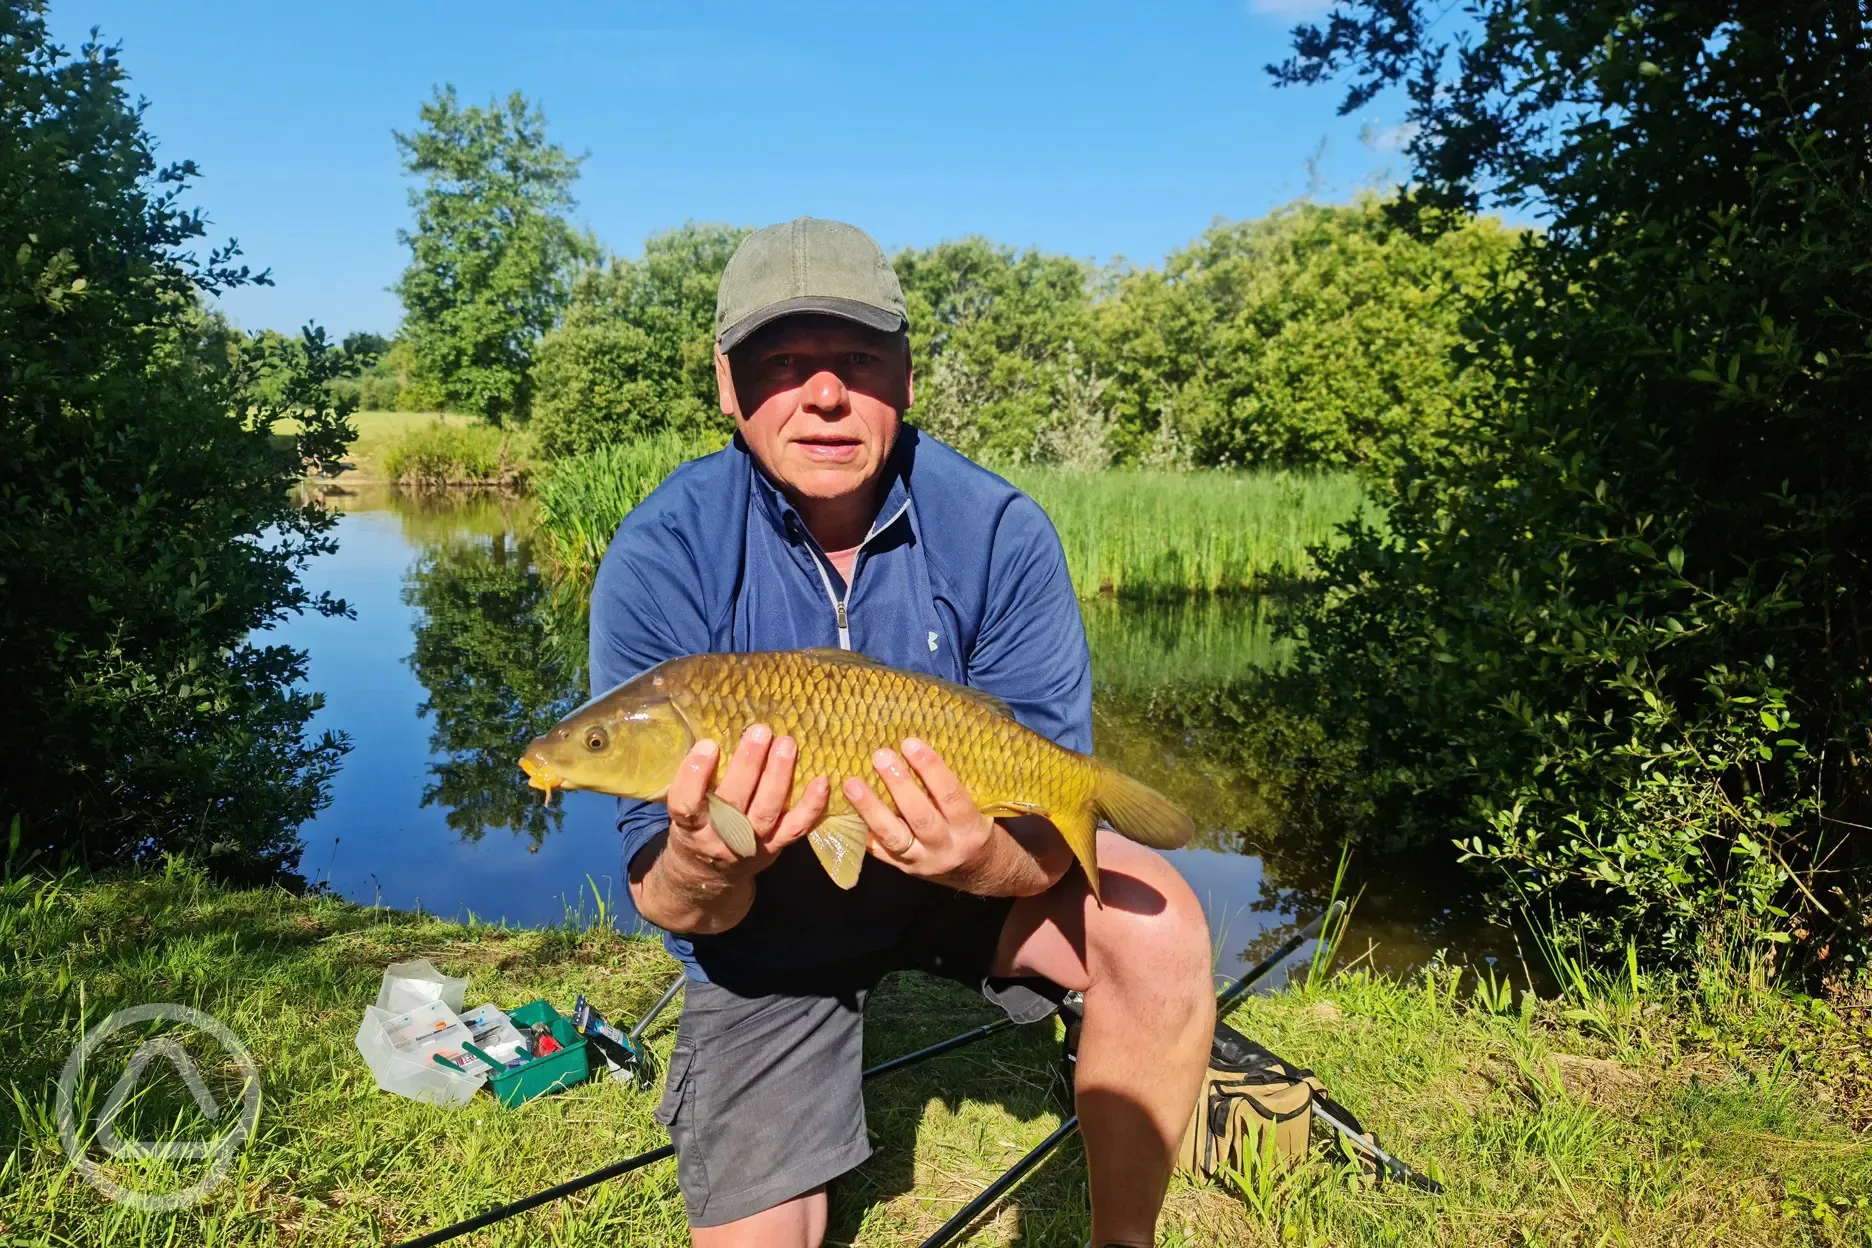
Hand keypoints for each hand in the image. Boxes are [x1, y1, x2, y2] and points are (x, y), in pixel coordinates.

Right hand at [665, 724, 828, 877]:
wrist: (708, 874)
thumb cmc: (697, 825)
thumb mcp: (685, 808)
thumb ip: (695, 780)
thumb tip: (712, 728)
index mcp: (689, 827)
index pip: (686, 804)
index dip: (695, 776)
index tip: (709, 745)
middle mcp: (718, 839)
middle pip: (733, 803)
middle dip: (747, 765)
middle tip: (759, 731)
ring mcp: (749, 845)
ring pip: (766, 811)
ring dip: (778, 776)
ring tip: (786, 743)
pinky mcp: (775, 847)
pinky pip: (796, 828)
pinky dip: (811, 806)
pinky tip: (821, 781)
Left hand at [843, 737, 997, 885]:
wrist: (978, 871)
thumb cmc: (975, 825)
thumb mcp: (979, 807)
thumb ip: (955, 785)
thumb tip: (920, 747)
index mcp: (971, 827)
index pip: (951, 796)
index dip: (932, 769)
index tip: (911, 743)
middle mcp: (946, 847)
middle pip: (920, 817)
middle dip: (899, 785)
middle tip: (880, 756)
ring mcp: (922, 861)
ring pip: (893, 837)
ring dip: (871, 808)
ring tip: (852, 784)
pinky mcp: (903, 868)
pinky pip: (879, 851)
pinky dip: (863, 831)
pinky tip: (845, 812)